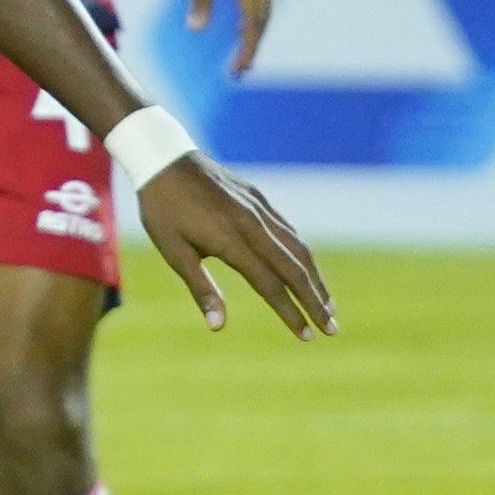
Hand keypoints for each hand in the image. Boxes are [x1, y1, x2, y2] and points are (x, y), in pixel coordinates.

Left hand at [135, 152, 334, 340]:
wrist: (163, 158)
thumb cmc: (162, 210)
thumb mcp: (173, 251)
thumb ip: (201, 288)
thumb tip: (217, 327)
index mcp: (231, 240)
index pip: (270, 284)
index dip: (290, 312)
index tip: (307, 336)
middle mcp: (253, 224)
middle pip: (294, 269)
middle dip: (316, 301)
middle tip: (332, 329)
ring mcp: (259, 209)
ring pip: (298, 248)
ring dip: (316, 278)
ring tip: (328, 305)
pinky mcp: (259, 198)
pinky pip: (288, 230)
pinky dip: (303, 253)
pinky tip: (307, 269)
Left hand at [184, 0, 273, 75]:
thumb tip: (197, 30)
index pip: (253, 22)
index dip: (247, 49)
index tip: (238, 71)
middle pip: (263, 19)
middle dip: (252, 46)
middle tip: (240, 72)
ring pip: (264, 8)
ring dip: (254, 32)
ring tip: (242, 55)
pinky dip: (253, 15)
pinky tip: (242, 25)